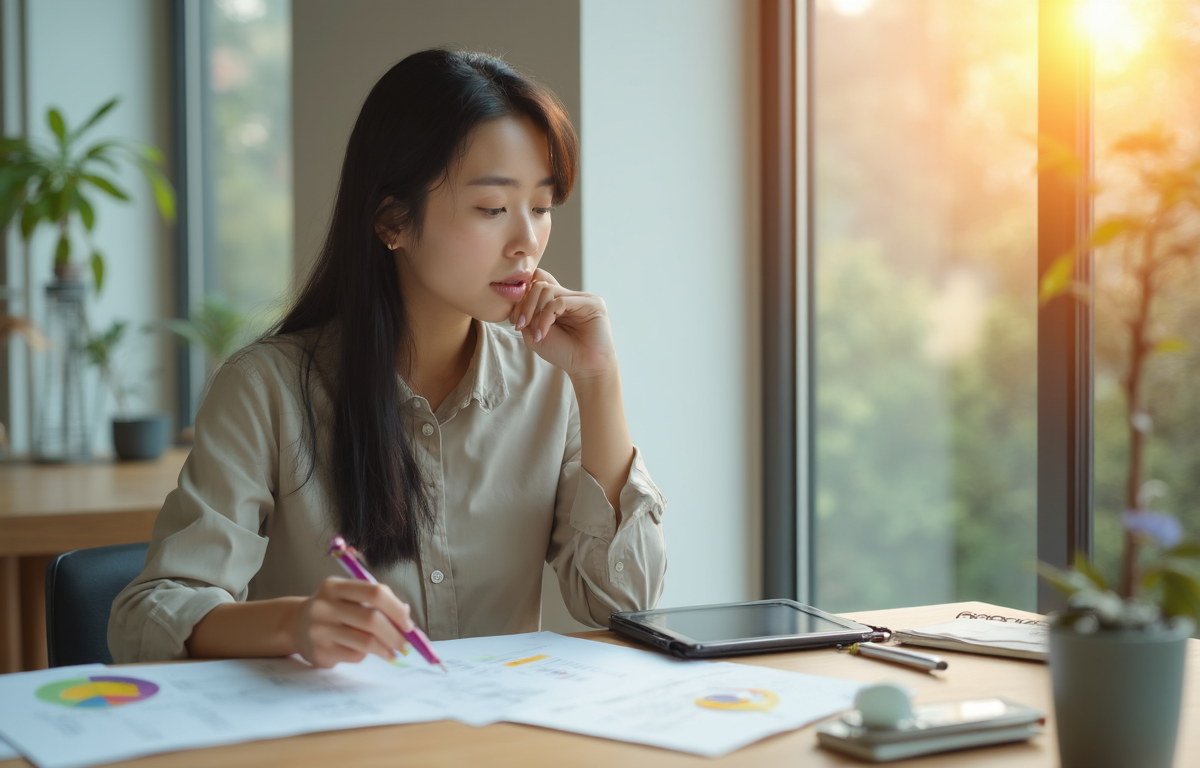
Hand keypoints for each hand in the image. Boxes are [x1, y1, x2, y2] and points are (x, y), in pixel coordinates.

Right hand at [291, 577, 412, 667]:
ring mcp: (320, 630)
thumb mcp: (348, 596)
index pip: (374, 592)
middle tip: (406, 644)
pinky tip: (367, 653)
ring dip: (386, 649)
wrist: (294, 625)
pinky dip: (367, 656)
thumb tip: (405, 615)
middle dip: (395, 634)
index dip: (396, 608)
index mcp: (334, 586)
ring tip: (394, 652)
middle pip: (371, 619)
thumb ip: (376, 600)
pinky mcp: (319, 652)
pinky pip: (354, 656)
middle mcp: (324, 606)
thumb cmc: (333, 609)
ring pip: (365, 641)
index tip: (408, 623)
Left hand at [508, 269, 617, 380]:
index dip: (522, 299)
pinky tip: (542, 334)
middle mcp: (570, 296)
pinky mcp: (591, 303)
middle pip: (539, 284)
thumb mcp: (534, 333)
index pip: (537, 283)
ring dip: (534, 312)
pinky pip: (559, 302)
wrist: (585, 369)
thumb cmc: (563, 353)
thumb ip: (526, 314)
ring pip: (547, 290)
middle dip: (525, 305)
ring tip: (535, 334)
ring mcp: (582, 298)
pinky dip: (545, 319)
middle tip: (520, 325)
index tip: (516, 321)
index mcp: (558, 301)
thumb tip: (519, 297)